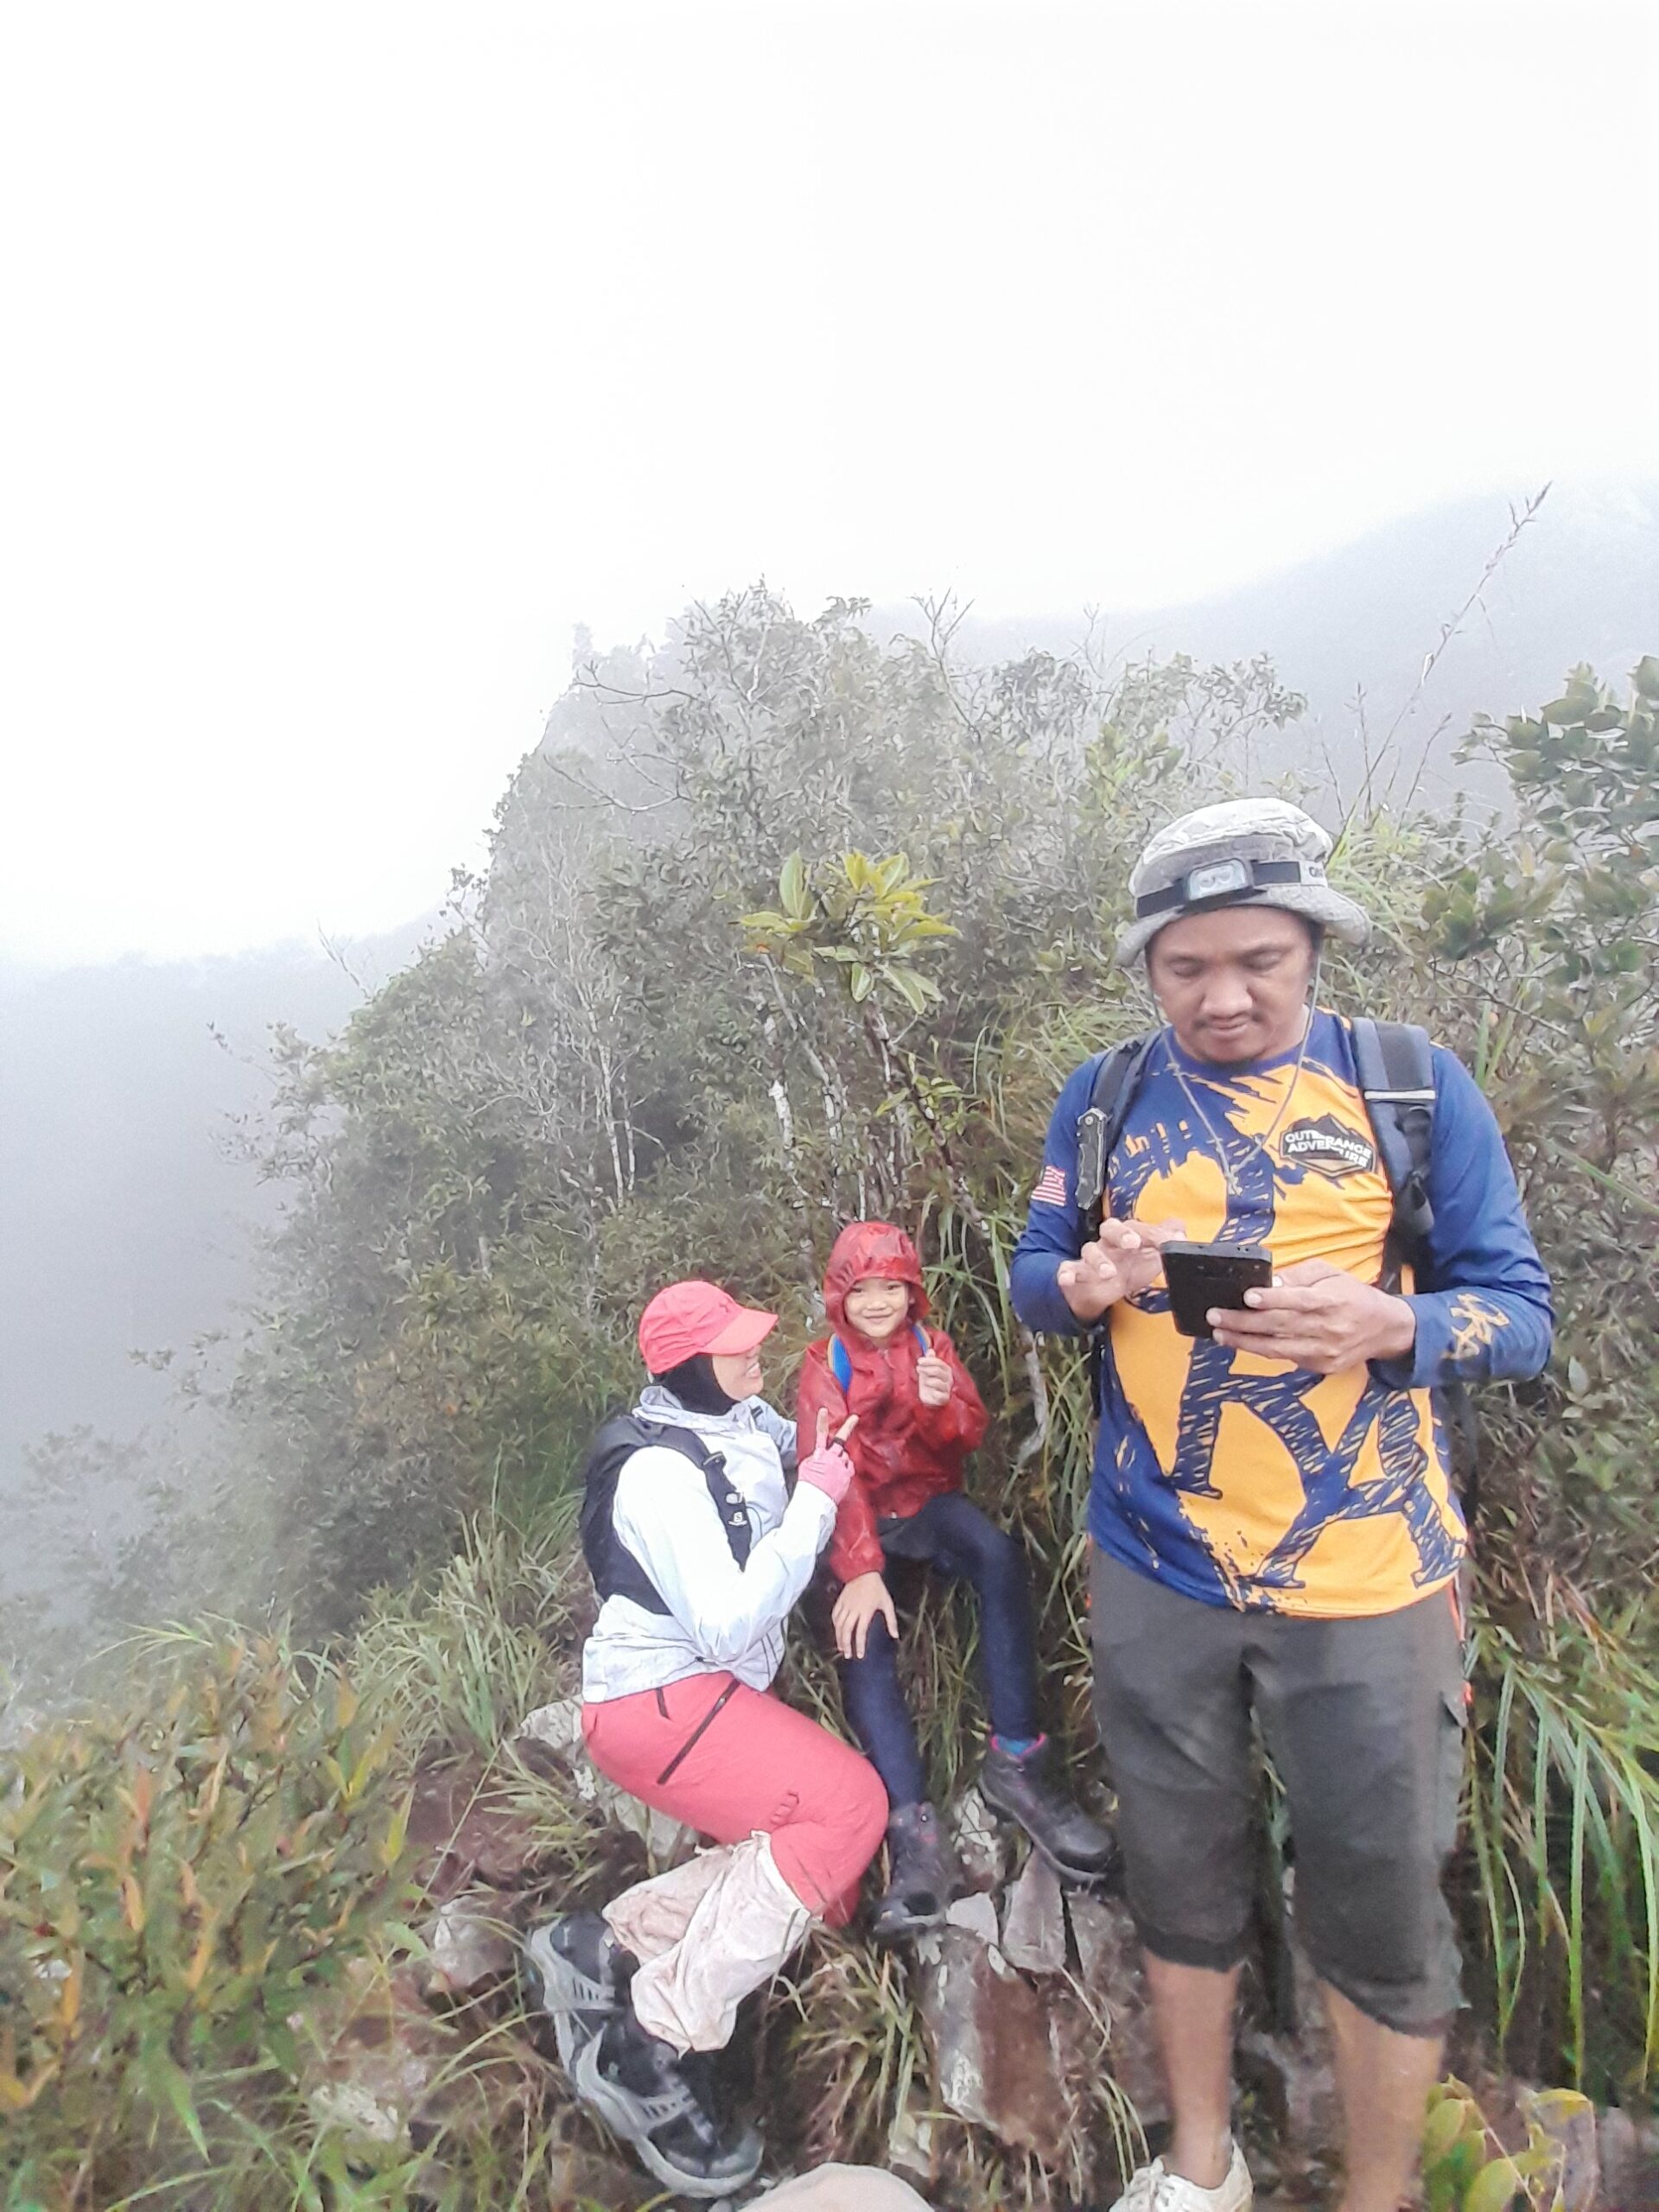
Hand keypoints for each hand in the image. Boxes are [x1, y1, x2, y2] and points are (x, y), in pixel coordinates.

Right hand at [797, 1407, 859, 1501]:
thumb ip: (815, 1457)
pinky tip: (839, 1476)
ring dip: (841, 1460)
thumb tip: (819, 1454)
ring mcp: (841, 1465)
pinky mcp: (847, 1474)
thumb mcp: (806, 1467)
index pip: (819, 1434)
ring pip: (845, 1456)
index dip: (821, 1421)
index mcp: (819, 1454)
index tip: (823, 1410)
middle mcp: (831, 1457)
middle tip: (854, 1418)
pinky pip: (849, 1467)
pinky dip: (846, 1469)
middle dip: (848, 1427)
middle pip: (840, 1439)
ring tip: (832, 1472)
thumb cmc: (808, 1485)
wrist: (815, 1500)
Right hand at [832, 1571, 898, 1659]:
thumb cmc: (877, 1588)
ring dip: (839, 1637)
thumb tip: (895, 1635)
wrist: (863, 1571)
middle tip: (847, 1655)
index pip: (860, 1632)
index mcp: (865, 1612)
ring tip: (841, 1647)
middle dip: (846, 1644)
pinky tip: (836, 1631)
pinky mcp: (840, 1601)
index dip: (859, 1645)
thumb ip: (891, 1621)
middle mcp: (853, 1610)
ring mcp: (845, 1605)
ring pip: (838, 1625)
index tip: (859, 1655)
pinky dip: (834, 1625)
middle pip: (846, 1630)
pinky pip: (834, 1615)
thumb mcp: (887, 1603)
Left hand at [916, 1352, 952, 1407]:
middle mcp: (949, 1379)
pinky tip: (931, 1393)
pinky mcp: (945, 1398)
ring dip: (928, 1381)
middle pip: (937, 1371)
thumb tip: (929, 1350)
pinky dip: (934, 1393)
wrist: (930, 1399)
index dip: (928, 1361)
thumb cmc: (929, 1383)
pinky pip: (940, 1395)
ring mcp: (947, 1389)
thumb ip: (930, 1361)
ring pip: (937, 1382)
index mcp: (946, 1370)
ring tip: (924, 1382)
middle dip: (926, 1369)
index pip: (939, 1362)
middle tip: (918, 1369)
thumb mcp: (927, 1370)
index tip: (919, 1361)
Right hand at [1057, 1216, 1187, 1323]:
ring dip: (1099, 1260)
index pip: (1139, 1227)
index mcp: (1126, 1235)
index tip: (1170, 1240)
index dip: (1153, 1233)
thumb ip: (1164, 1240)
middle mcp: (1107, 1243)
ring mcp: (1090, 1258)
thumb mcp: (1150, 1256)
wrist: (1099, 1292)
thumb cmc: (1127, 1268)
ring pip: (1090, 1250)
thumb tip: (1180, 1228)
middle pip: (1110, 1228)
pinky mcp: (1075, 1275)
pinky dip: (1065, 1274)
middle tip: (1134, 1244)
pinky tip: (1067, 1279)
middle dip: (1122, 1234)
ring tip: (1110, 1273)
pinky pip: (1066, 1270)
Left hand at [1209, 1258, 1416, 1373]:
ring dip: (1245, 1342)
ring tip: (1220, 1334)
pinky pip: (1286, 1358)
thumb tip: (1268, 1283)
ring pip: (1278, 1348)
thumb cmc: (1351, 1295)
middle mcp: (1328, 1328)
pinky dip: (1262, 1350)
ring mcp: (1324, 1351)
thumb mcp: (1330, 1273)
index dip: (1272, 1299)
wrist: (1384, 1328)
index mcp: (1332, 1300)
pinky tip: (1242, 1342)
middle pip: (1280, 1326)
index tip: (1247, 1297)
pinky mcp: (1321, 1366)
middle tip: (1215, 1316)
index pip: (1298, 1301)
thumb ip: (1299, 1277)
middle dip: (1243, 1322)